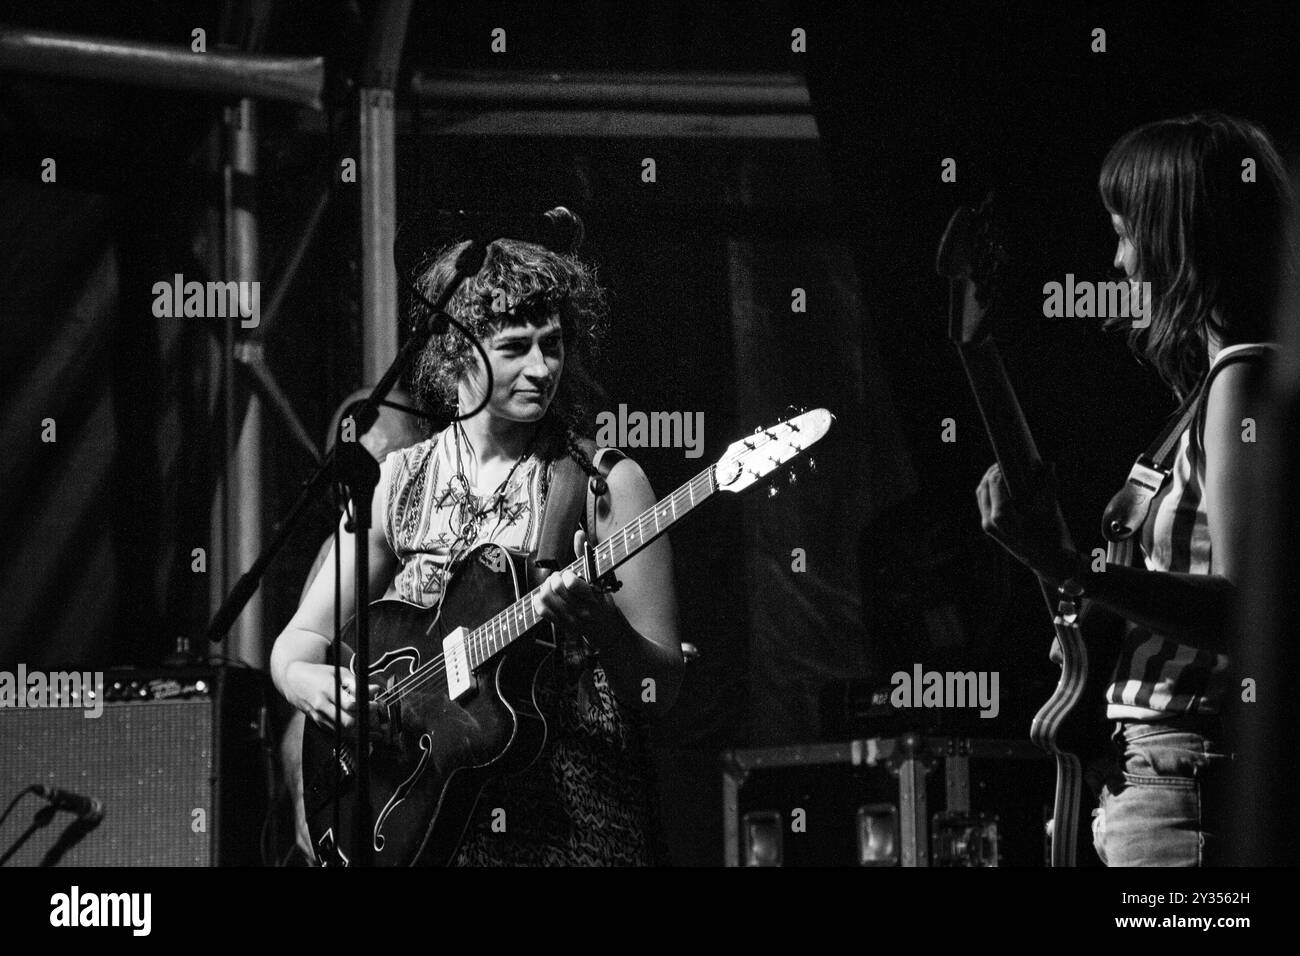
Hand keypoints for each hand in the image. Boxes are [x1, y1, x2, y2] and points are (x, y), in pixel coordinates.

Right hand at [282, 661, 381, 732]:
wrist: (294, 681)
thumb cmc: (318, 674)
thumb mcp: (338, 672)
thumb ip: (357, 683)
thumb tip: (375, 689)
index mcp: (327, 689)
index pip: (350, 704)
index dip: (365, 706)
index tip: (375, 704)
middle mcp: (322, 705)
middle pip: (347, 722)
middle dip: (364, 720)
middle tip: (374, 716)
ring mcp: (319, 716)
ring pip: (344, 732)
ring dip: (361, 730)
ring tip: (374, 726)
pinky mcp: (319, 723)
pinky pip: (338, 733)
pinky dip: (352, 734)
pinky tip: (363, 731)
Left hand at [531, 530, 620, 641]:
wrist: (606, 630)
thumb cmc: (603, 600)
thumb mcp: (601, 579)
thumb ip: (587, 555)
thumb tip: (579, 533)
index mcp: (593, 597)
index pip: (571, 583)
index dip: (566, 574)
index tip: (570, 574)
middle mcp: (581, 610)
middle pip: (555, 588)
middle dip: (555, 577)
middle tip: (559, 577)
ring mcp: (569, 619)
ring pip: (545, 598)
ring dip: (546, 587)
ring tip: (552, 585)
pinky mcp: (560, 624)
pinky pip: (541, 610)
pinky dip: (539, 599)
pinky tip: (546, 595)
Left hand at [976, 462, 1077, 584]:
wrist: (1046, 561)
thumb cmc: (1051, 535)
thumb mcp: (1051, 509)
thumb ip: (1048, 485)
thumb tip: (1049, 464)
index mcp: (1003, 518)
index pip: (996, 483)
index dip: (1002, 468)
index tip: (1010, 457)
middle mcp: (990, 522)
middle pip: (985, 485)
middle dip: (995, 471)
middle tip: (1008, 460)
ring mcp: (987, 526)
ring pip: (981, 492)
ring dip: (990, 478)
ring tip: (1004, 467)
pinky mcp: (988, 527)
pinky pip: (983, 501)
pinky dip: (990, 488)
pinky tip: (1002, 481)